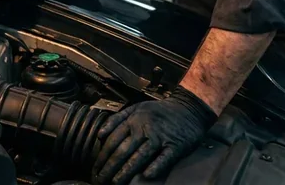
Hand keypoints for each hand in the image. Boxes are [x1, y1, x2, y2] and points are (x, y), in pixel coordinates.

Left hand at [93, 87, 217, 184]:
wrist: (188, 107)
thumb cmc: (160, 111)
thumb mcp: (136, 108)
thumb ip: (117, 120)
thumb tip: (100, 135)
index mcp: (133, 120)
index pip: (113, 140)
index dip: (102, 156)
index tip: (95, 168)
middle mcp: (145, 128)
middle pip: (123, 150)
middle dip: (110, 167)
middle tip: (101, 179)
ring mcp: (160, 137)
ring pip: (140, 156)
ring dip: (126, 171)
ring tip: (116, 182)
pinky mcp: (175, 145)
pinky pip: (164, 158)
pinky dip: (156, 166)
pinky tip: (146, 175)